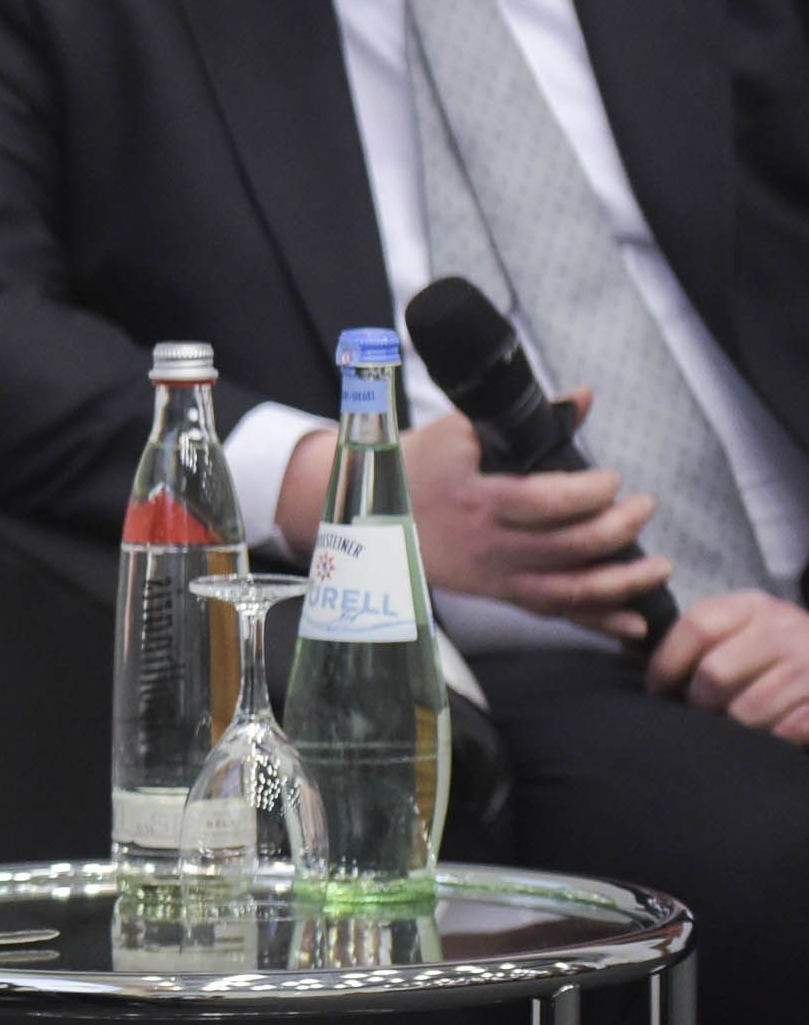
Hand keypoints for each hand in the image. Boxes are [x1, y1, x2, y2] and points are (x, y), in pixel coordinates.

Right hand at [282, 391, 667, 639]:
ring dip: (622, 583)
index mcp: (477, 499)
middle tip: (644, 506)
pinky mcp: (497, 593)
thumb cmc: (413, 466)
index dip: (591, 493)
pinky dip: (597, 623)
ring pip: (569, 591)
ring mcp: (493, 575)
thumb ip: (526, 417)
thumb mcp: (459, 431)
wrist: (365, 515)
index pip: (546, 502)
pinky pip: (554, 614)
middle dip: (619, 529)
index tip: (613, 478)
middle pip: (567, 549)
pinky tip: (632, 626)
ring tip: (658, 566)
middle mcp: (487, 544)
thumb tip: (583, 398)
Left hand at [646, 592, 808, 740]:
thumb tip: (630, 651)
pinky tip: (772, 733)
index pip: (696, 627)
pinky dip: (775, 736)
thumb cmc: (774, 648)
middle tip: (699, 713)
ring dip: (733, 727)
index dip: (666, 663)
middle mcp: (783, 628)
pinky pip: (788, 729)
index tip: (657, 690)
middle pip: (715, 673)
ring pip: (748, 710)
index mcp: (752, 606)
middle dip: (698, 702)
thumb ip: (694, 639)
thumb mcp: (739, 627)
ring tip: (733, 725)